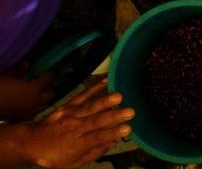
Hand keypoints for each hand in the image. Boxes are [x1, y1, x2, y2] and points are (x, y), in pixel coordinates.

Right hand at [0, 69, 52, 121]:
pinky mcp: (21, 119)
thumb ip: (19, 70)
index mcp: (34, 88)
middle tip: (41, 83)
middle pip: (51, 94)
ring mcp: (29, 112)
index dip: (47, 74)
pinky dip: (34, 109)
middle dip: (48, 88)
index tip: (43, 72)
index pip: (48, 79)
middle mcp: (35, 101)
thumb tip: (27, 65)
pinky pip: (34, 114)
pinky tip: (27, 104)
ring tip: (35, 94)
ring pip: (44, 105)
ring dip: (42, 99)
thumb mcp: (6, 75)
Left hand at [19, 79, 134, 167]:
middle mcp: (75, 128)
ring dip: (105, 101)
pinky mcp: (67, 106)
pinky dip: (94, 87)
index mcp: (77, 144)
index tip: (128, 129)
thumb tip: (112, 142)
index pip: (98, 138)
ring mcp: (70, 115)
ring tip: (119, 96)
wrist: (30, 143)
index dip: (113, 133)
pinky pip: (82, 95)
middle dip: (114, 116)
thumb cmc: (54, 156)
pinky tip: (106, 81)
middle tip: (131, 111)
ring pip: (90, 107)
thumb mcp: (73, 163)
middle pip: (96, 121)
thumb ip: (94, 153)